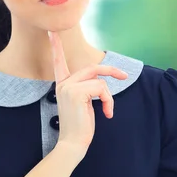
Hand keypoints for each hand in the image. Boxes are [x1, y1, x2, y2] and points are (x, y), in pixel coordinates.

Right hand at [47, 31, 127, 155]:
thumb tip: (100, 81)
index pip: (58, 62)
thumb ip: (87, 88)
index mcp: (63, 85)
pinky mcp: (76, 93)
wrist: (72, 144)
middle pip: (93, 67)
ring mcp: (68, 87)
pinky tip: (105, 114)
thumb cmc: (80, 127)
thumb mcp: (83, 103)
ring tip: (106, 111)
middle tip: (125, 75)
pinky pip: (102, 89)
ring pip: (100, 81)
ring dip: (108, 97)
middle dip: (112, 70)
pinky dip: (108, 101)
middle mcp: (63, 83)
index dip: (57, 47)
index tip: (52, 31)